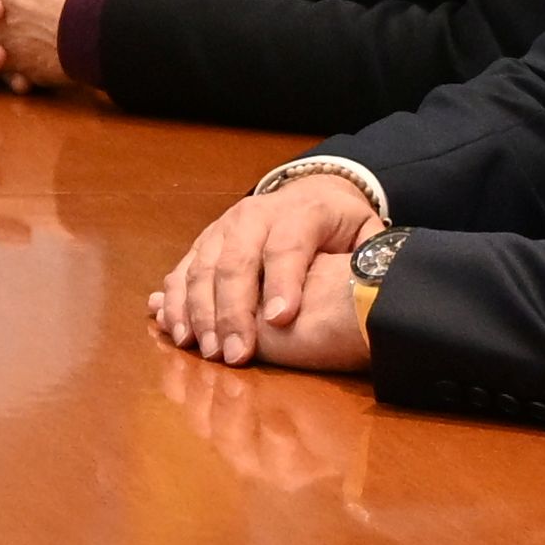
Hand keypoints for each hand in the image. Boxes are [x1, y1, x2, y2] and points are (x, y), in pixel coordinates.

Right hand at [149, 171, 384, 372]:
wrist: (312, 190)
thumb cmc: (340, 224)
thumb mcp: (365, 232)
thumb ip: (367, 257)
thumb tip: (371, 288)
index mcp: (301, 211)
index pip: (287, 246)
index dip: (282, 282)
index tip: (280, 320)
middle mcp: (255, 215)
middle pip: (235, 261)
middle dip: (232, 311)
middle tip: (236, 354)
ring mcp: (223, 227)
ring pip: (202, 267)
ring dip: (199, 312)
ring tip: (205, 350)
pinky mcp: (204, 242)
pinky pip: (181, 270)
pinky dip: (173, 302)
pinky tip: (174, 330)